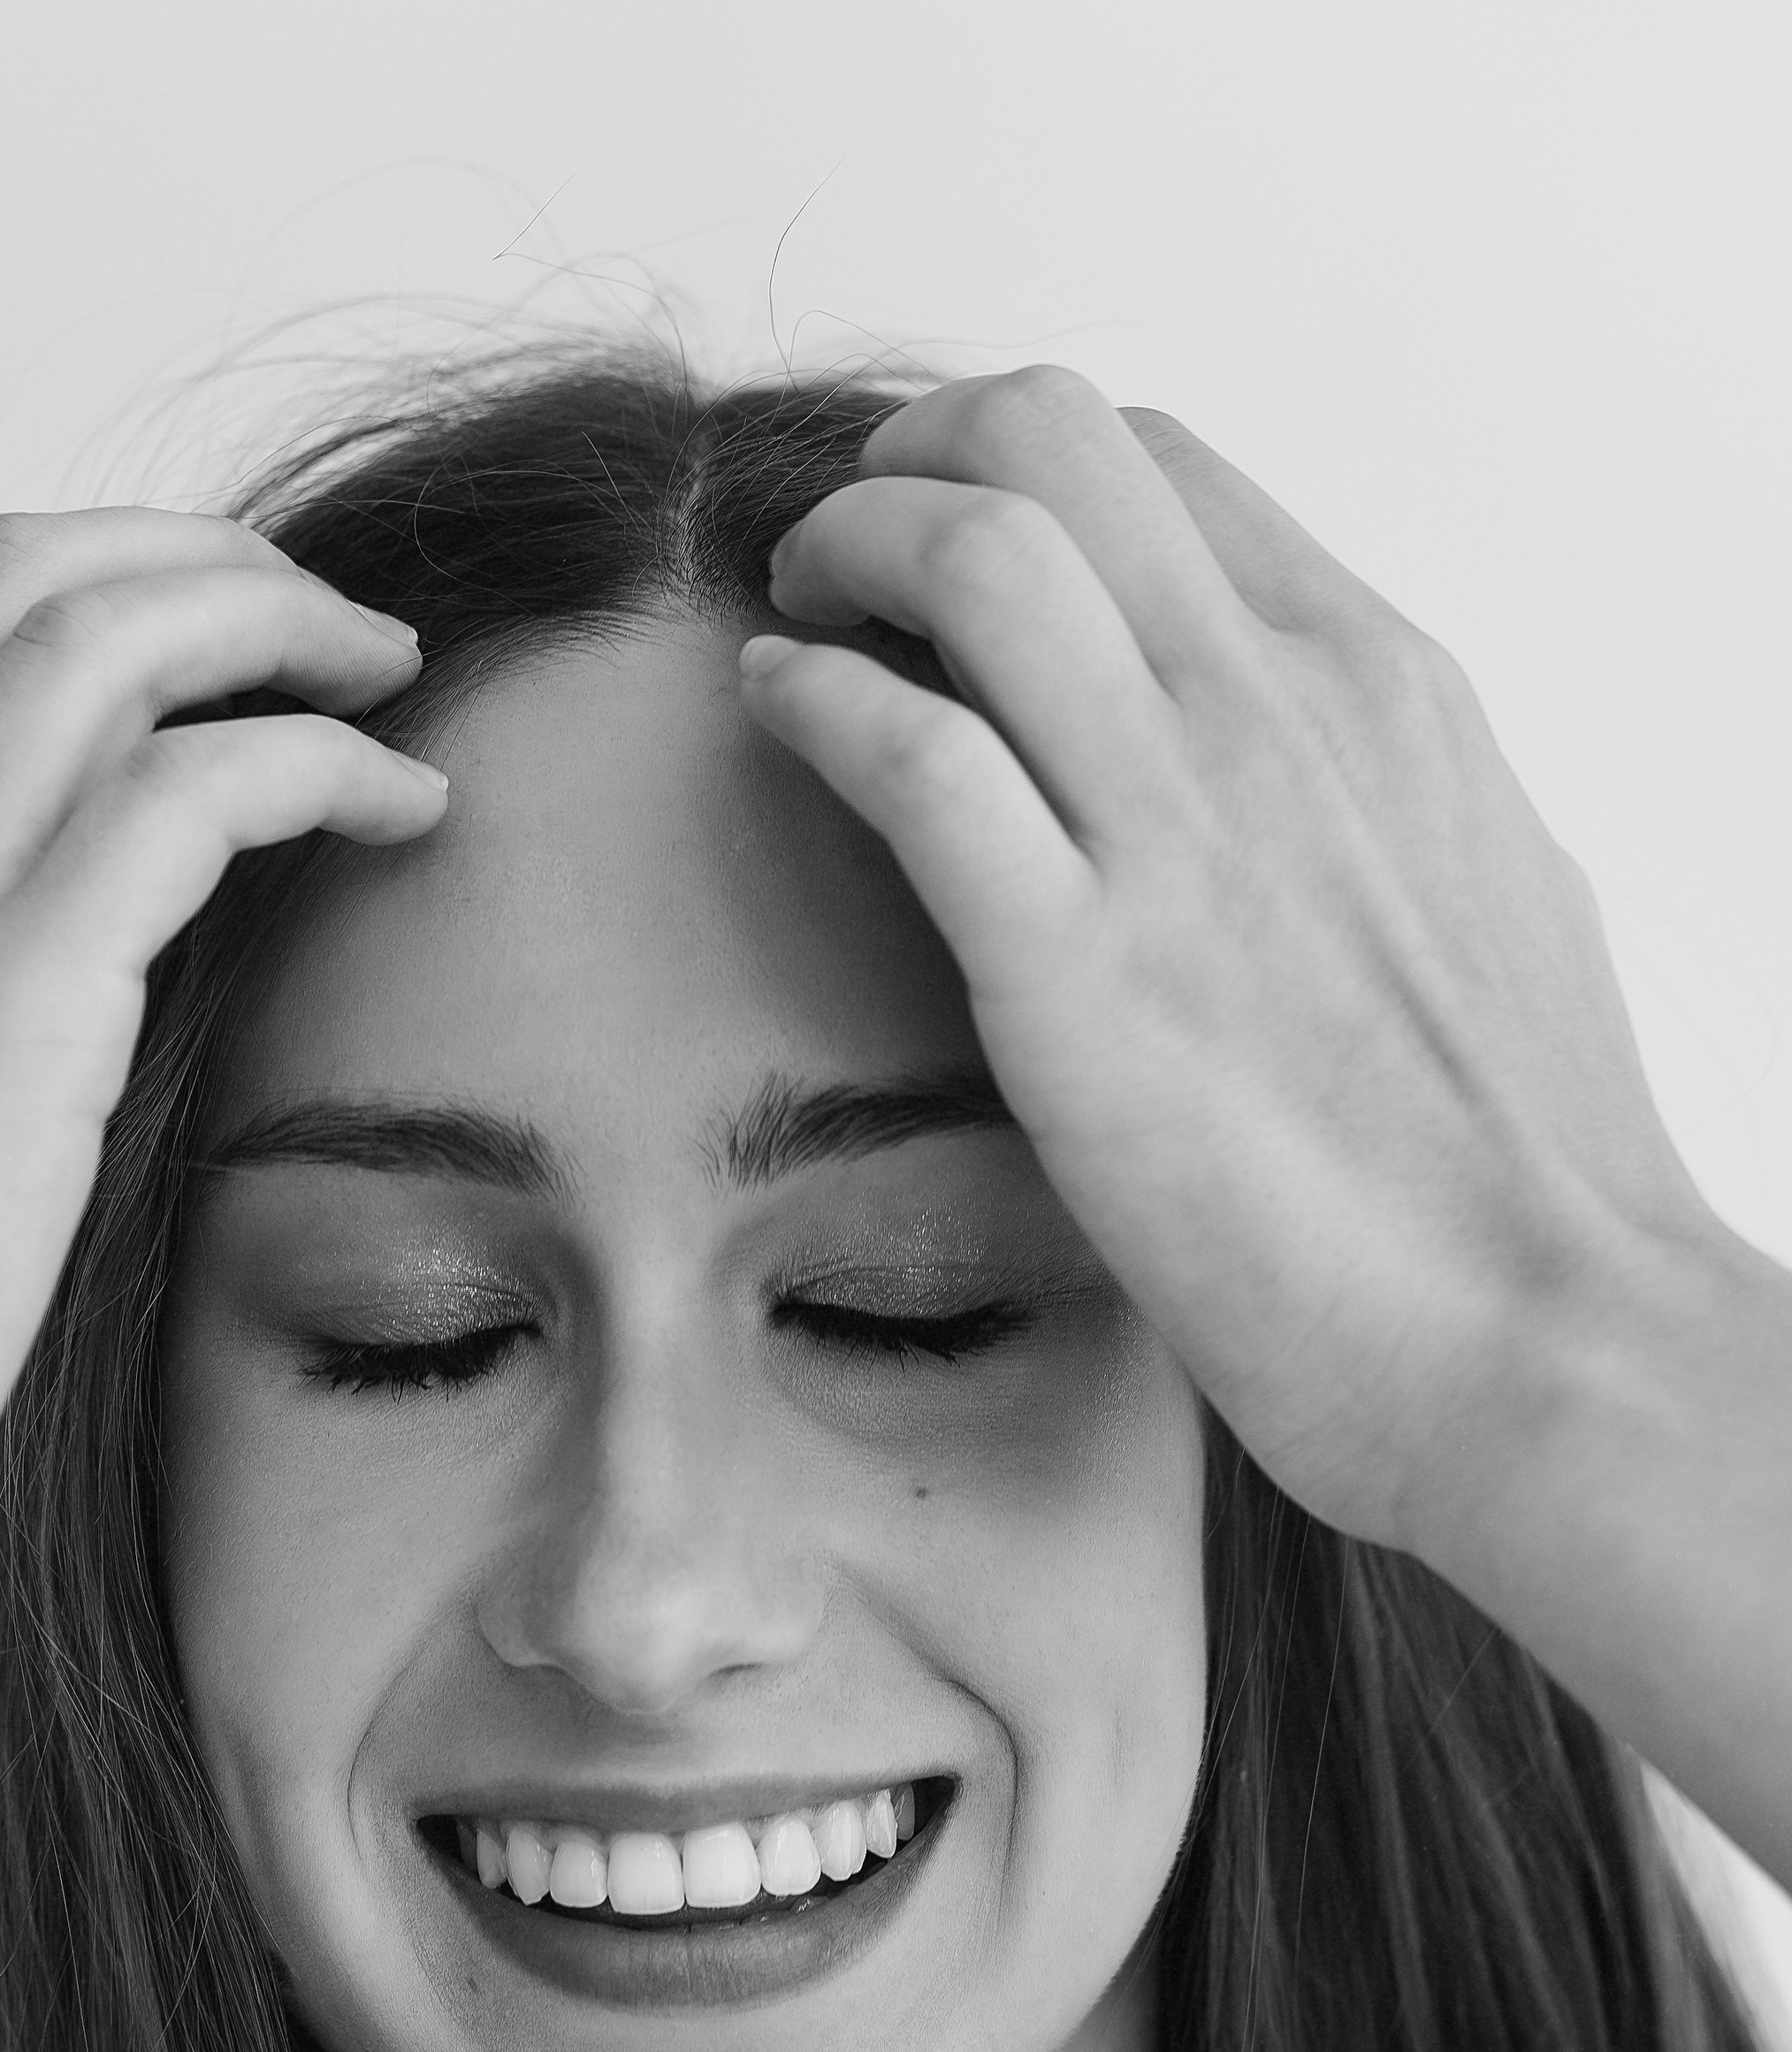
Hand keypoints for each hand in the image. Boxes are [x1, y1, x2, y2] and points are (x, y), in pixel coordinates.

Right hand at [0, 510, 445, 1638]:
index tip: (202, 666)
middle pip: (19, 579)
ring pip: (108, 637)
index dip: (79, 609)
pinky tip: (399, 807)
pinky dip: (320, 758)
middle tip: (327, 629)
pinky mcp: (9, 999)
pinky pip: (194, 788)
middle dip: (200, 564)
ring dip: (279, 625)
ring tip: (385, 679)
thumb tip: (21, 1057)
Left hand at [740, 366, 1718, 1568]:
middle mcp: (1274, 713)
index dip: (1019, 471)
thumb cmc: (1530, 1168)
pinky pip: (908, 753)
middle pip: (1049, 439)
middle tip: (843, 547)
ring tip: (795, 614)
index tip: (949, 543)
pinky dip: (810, 700)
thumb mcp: (1484, 896)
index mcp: (1376, 685)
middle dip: (910, 457)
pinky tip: (774, 711)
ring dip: (844, 549)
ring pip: (970, 550)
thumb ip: (1380, 801)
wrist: (1550, 1337)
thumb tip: (1327, 780)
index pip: (1163, 467)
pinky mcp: (1078, 976)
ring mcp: (1176, 833)